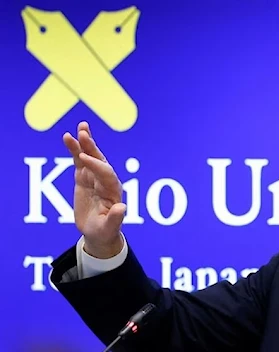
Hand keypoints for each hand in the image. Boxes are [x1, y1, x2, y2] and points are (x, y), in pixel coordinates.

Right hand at [64, 121, 125, 257]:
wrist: (99, 232)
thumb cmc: (105, 231)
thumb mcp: (109, 228)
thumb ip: (115, 218)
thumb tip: (122, 208)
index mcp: (113, 190)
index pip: (106, 173)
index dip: (96, 165)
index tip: (83, 158)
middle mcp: (106, 180)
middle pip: (100, 160)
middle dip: (92, 148)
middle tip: (84, 134)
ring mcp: (95, 177)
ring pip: (90, 157)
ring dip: (85, 142)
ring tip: (80, 128)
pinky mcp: (84, 177)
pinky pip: (79, 160)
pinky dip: (75, 149)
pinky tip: (68, 137)